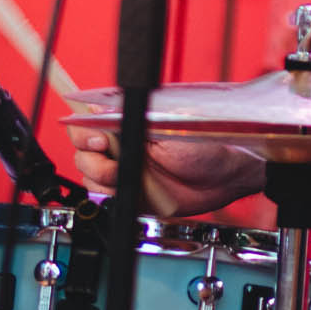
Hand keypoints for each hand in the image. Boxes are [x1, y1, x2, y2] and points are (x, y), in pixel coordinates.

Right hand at [65, 111, 261, 219]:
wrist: (228, 175)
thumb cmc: (207, 142)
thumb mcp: (168, 126)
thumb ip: (133, 120)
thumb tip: (100, 112)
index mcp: (130, 120)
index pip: (88, 121)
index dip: (86, 133)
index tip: (100, 140)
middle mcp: (124, 143)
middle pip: (83, 150)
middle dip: (94, 158)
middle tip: (116, 162)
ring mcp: (126, 168)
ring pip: (90, 175)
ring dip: (104, 179)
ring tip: (133, 177)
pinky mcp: (132, 192)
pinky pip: (106, 197)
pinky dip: (112, 197)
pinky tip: (132, 192)